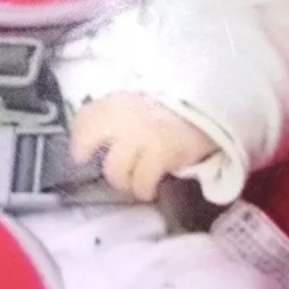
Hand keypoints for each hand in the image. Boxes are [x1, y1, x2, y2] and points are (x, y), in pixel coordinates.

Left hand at [71, 92, 216, 200]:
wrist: (209, 102)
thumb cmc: (172, 102)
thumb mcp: (138, 98)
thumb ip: (118, 113)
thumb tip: (101, 136)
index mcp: (115, 100)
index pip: (83, 120)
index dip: (79, 141)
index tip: (82, 154)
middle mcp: (121, 116)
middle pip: (91, 143)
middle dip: (103, 163)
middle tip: (116, 170)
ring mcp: (140, 136)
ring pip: (116, 172)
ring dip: (124, 181)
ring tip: (135, 181)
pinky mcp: (162, 154)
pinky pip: (142, 183)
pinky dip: (144, 189)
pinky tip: (150, 188)